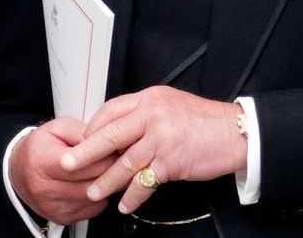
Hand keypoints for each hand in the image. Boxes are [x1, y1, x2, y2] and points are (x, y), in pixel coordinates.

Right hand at [8, 117, 115, 223]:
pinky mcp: (62, 218)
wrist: (19, 170)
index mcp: (41, 162)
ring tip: (111, 170)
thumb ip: (83, 132)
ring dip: (107, 185)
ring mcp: (53, 206)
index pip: (81, 164)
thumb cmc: (39, 148)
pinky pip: (93, 209)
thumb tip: (108, 143)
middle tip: (119, 159)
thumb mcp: (58, 128)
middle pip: (90, 183)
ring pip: (94, 197)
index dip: (103, 155)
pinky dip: (99, 196)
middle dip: (110, 170)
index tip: (115, 148)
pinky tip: (97, 183)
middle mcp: (44, 188)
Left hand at [59, 86, 247, 214]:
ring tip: (94, 191)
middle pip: (109, 135)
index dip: (93, 127)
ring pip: (124, 162)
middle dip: (85, 152)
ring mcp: (161, 139)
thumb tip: (117, 127)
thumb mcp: (169, 103)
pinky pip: (145, 182)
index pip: (110, 110)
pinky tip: (125, 203)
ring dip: (106, 180)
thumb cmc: (204, 120)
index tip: (83, 140)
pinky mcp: (172, 162)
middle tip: (68, 163)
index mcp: (149, 98)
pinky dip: (133, 196)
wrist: (234, 132)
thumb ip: (144, 113)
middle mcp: (152, 116)